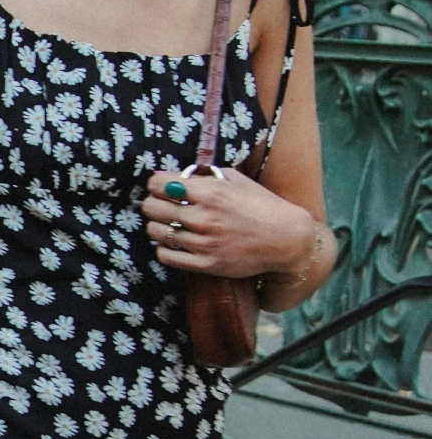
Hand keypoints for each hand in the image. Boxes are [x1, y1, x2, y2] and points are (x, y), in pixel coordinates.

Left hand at [142, 167, 313, 280]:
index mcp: (211, 192)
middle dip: (152, 204)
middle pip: (152, 208)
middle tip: (159, 205)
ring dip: (157, 226)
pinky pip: (166, 256)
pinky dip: (164, 248)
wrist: (287, 239)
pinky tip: (173, 242)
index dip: (155, 185)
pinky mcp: (206, 264)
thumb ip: (205, 175)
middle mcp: (204, 217)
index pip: (160, 185)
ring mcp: (204, 242)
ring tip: (166, 224)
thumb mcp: (237, 181)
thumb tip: (174, 175)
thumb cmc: (262, 206)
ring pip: (156, 232)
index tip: (158, 187)